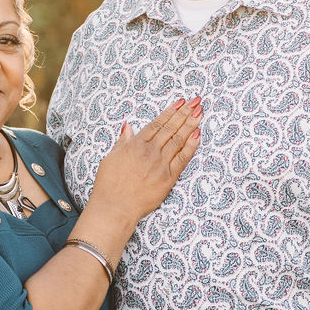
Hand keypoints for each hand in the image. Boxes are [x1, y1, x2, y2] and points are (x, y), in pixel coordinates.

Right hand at [92, 97, 201, 224]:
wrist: (114, 208)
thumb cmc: (109, 186)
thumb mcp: (110, 158)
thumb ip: (122, 141)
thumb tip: (128, 126)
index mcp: (135, 145)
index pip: (157, 124)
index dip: (170, 112)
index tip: (181, 103)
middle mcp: (149, 152)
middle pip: (170, 128)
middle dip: (185, 113)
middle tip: (196, 102)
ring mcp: (160, 165)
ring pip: (178, 140)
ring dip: (190, 125)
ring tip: (200, 113)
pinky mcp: (167, 178)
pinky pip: (183, 159)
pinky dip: (191, 146)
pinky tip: (198, 134)